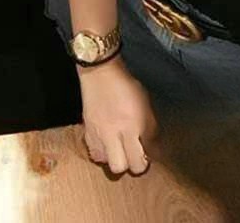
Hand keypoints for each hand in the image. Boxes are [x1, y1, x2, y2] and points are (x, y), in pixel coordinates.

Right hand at [78, 56, 157, 175]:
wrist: (101, 72)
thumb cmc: (126, 85)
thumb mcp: (145, 104)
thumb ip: (150, 129)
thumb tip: (152, 148)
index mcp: (131, 125)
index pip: (138, 160)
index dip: (145, 162)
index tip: (147, 155)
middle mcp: (113, 132)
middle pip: (120, 167)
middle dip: (130, 165)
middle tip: (134, 154)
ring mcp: (98, 132)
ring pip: (106, 162)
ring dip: (114, 158)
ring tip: (119, 149)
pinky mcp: (87, 130)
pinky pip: (93, 152)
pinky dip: (101, 152)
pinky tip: (107, 143)